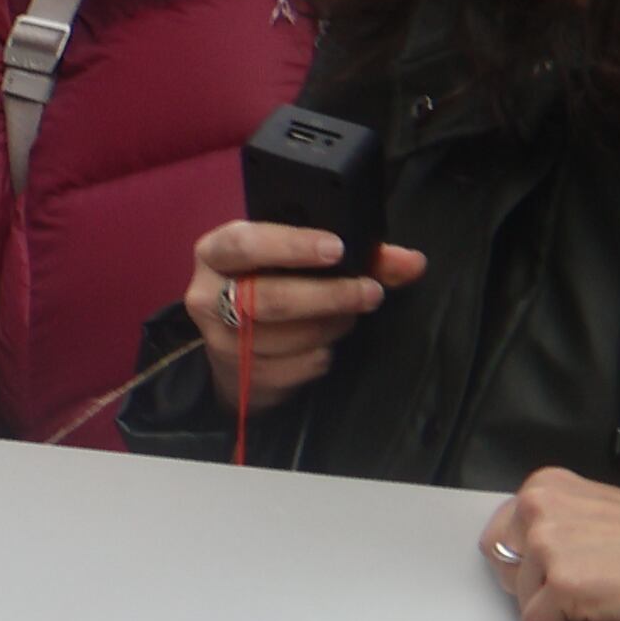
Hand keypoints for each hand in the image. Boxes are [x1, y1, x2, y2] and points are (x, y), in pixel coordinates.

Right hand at [184, 221, 426, 403]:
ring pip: (288, 336)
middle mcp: (207, 295)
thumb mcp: (301, 262)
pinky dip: (321, 356)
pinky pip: (297, 366)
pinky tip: (323, 346)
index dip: (291, 246)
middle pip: (269, 298)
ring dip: (331, 327)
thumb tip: (412, 263)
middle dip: (329, 296)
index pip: (245, 244)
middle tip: (370, 292)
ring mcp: (220, 340)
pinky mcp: (241, 376)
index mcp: (217, 253)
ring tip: (346, 317)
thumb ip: (359, 257)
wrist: (234, 350)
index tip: (337, 250)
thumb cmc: (272, 289)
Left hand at [481, 468, 619, 620]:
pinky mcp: (561, 586)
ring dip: (557, 612)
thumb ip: (556, 524)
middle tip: (573, 597)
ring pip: (523, 601)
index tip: (550, 576)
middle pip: (504, 567)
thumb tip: (525, 558)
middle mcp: (538, 509)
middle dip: (533, 587)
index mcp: (545, 487)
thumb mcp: (596, 513)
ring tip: (602, 603)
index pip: (502, 534)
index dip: (524, 563)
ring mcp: (547, 547)